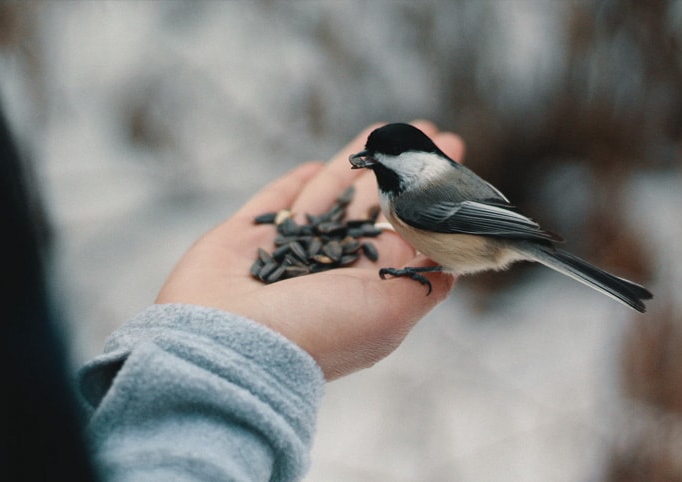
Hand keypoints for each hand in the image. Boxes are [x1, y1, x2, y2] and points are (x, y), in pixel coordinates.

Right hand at [156, 121, 465, 379]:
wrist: (229, 345)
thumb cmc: (316, 330)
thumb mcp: (389, 312)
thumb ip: (422, 282)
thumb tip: (450, 266)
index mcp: (364, 286)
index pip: (405, 230)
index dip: (428, 197)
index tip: (453, 162)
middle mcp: (327, 268)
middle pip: (371, 207)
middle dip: (399, 170)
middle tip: (427, 134)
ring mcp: (284, 252)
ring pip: (325, 195)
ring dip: (354, 163)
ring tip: (382, 129)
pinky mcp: (242, 239)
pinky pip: (272, 204)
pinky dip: (291, 185)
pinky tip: (312, 165)